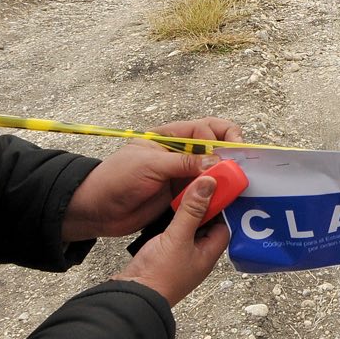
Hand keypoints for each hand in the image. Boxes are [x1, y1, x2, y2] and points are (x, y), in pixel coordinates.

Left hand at [62, 118, 243, 241]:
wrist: (97, 210)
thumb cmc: (116, 179)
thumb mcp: (149, 165)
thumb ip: (183, 163)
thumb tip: (216, 162)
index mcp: (170, 137)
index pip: (205, 128)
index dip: (221, 137)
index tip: (231, 150)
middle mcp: (180, 153)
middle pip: (215, 147)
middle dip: (231, 153)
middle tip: (242, 163)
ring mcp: (182, 175)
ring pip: (213, 171)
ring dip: (226, 175)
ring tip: (239, 182)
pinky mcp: (182, 196)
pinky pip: (206, 192)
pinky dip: (218, 194)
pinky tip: (228, 198)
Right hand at [111, 174, 230, 306]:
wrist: (132, 297)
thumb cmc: (158, 276)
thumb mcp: (177, 237)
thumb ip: (192, 211)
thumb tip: (209, 186)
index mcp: (208, 255)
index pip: (223, 225)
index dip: (220, 206)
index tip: (215, 188)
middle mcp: (198, 257)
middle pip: (207, 226)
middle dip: (203, 208)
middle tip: (197, 187)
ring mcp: (181, 258)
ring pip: (190, 230)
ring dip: (187, 215)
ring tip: (182, 196)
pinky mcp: (165, 257)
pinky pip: (175, 236)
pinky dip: (173, 224)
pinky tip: (167, 214)